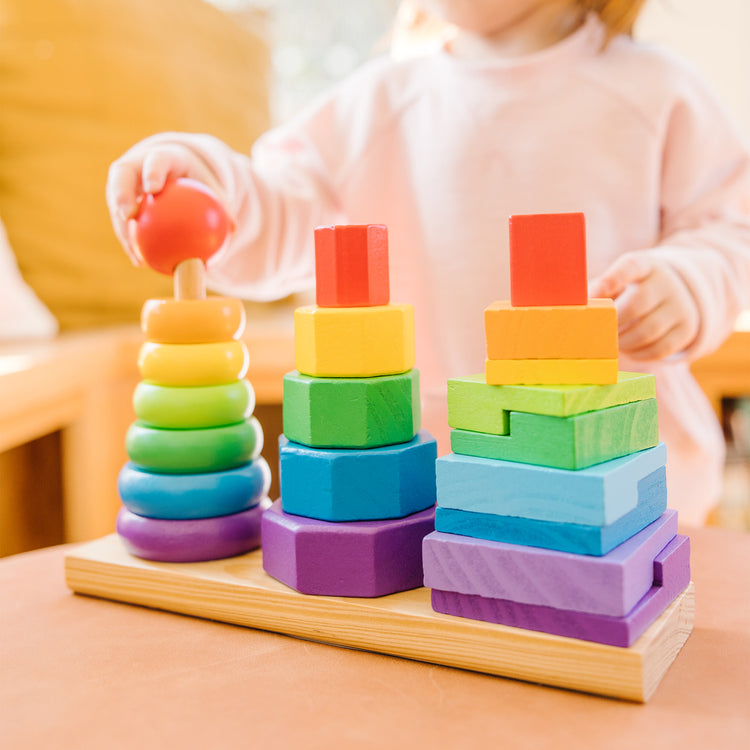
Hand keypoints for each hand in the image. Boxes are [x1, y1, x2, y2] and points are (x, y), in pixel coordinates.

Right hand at [106, 142, 218, 263]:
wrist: (175, 174)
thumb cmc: (196, 182)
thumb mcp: (211, 189)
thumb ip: (222, 206)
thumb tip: (235, 229)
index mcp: (163, 157)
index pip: (156, 159)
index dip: (152, 171)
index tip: (153, 189)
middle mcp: (136, 165)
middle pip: (122, 175)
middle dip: (121, 193)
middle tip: (127, 216)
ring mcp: (122, 183)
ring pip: (116, 203)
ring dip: (122, 228)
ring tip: (135, 252)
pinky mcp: (118, 201)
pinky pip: (122, 222)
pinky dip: (130, 241)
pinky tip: (140, 262)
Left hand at [589, 251, 698, 359]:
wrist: (675, 294)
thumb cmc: (632, 289)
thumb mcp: (619, 281)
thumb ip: (599, 291)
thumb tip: (581, 308)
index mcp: (645, 266)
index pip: (631, 266)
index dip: (611, 279)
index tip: (592, 295)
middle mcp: (666, 284)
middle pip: (636, 305)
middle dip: (612, 323)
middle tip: (597, 332)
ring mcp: (680, 307)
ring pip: (647, 332)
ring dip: (622, 342)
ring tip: (611, 341)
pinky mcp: (686, 331)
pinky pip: (658, 349)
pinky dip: (637, 354)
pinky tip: (628, 349)